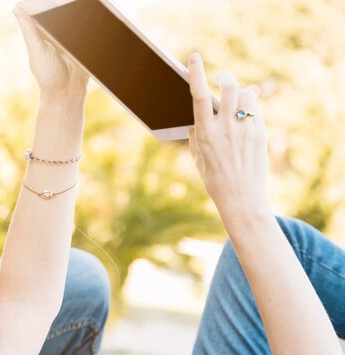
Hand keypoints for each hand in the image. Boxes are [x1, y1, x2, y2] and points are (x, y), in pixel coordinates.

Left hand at [13, 6, 87, 99]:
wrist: (67, 95)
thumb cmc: (47, 75)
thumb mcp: (37, 51)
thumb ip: (29, 29)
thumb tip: (16, 8)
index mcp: (44, 31)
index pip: (46, 8)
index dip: (49, 1)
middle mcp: (58, 32)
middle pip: (64, 10)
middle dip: (68, 3)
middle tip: (70, 0)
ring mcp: (73, 39)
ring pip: (79, 18)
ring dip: (83, 11)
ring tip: (91, 4)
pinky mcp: (86, 46)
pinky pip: (92, 31)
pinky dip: (95, 23)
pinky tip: (99, 14)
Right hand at [188, 53, 269, 222]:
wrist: (240, 197)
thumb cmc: (215, 179)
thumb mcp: (199, 157)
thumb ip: (197, 135)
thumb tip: (197, 117)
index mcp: (205, 134)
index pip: (200, 96)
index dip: (196, 74)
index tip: (194, 58)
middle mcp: (225, 128)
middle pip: (230, 87)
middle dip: (225, 78)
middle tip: (222, 80)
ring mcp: (244, 129)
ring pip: (246, 94)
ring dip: (241, 95)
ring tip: (236, 105)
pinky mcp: (259, 133)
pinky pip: (255, 110)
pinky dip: (249, 111)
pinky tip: (245, 122)